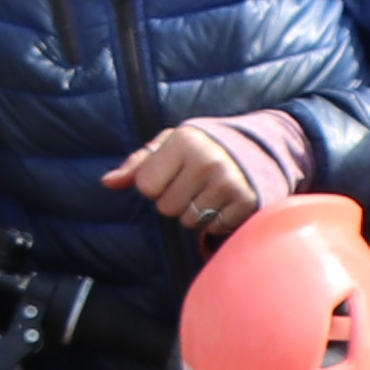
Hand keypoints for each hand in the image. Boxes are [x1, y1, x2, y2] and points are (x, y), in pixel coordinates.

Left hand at [108, 126, 260, 231]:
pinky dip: (217, 220)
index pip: (146, 185)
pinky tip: (226, 201)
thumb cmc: (205, 145)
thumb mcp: (171, 144)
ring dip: (197, 213)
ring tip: (211, 191)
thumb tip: (108, 182)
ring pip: (190, 221)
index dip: (156, 185)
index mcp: (183, 141)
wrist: (262, 145)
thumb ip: (138, 164)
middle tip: (195, 183)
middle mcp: (207, 160)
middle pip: (167, 207)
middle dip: (176, 200)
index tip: (173, 173)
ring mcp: (229, 182)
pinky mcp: (247, 202)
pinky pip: (214, 228)